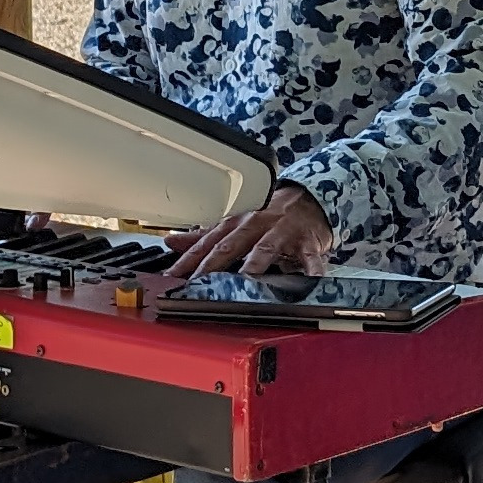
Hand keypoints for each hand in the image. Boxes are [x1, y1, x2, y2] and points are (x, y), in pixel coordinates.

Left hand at [164, 185, 332, 278]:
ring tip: (247, 279)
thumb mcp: (235, 223)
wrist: (308, 200)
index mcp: (237, 223)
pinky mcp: (307, 242)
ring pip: (266, 248)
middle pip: (232, 245)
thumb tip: (171, 243)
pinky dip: (311, 268)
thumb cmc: (268, 217)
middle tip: (198, 281)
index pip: (208, 242)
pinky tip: (309, 280)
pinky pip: (309, 257)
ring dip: (256, 263)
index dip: (189, 259)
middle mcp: (256, 225)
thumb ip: (204, 237)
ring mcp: (282, 233)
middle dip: (214, 263)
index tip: (173, 276)